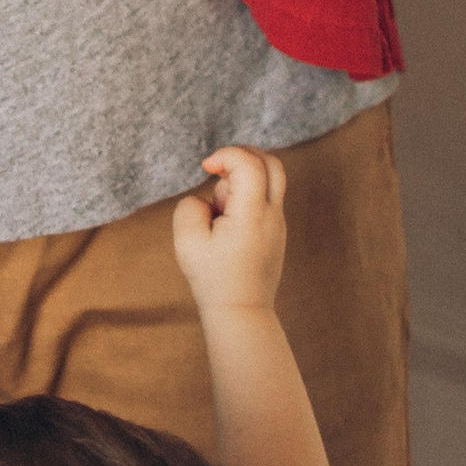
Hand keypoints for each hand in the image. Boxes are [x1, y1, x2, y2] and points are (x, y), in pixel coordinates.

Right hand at [172, 145, 288, 317]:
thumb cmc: (213, 279)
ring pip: (270, 180)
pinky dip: (245, 197)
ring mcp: (278, 224)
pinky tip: (227, 223)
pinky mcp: (276, 233)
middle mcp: (272, 215)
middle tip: (219, 169)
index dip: (225, 154)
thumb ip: (191, 206)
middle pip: (272, 163)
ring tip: (221, 210)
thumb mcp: (187, 240)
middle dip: (242, 155)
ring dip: (243, 180)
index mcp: (253, 214)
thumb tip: (208, 199)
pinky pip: (265, 199)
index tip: (206, 168)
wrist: (241, 312)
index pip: (249, 163)